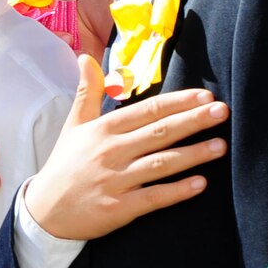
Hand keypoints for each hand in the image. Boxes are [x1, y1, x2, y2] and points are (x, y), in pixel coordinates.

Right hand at [22, 56, 227, 240]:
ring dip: (193, 154)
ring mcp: (116, 180)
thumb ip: (87, 92)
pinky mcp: (119, 208)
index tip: (205, 96)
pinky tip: (200, 184)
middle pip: (160, 132)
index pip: (148, 110)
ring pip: (161, 164)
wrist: (45, 210)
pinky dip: (177, 191)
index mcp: (104, 129)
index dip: (179, 102)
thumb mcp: (73, 125)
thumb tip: (84, 57)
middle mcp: (112, 151)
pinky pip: (153, 197)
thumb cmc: (65, 164)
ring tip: (220, 146)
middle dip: (194, 120)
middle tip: (222, 111)